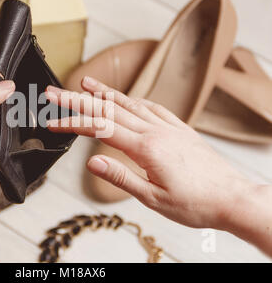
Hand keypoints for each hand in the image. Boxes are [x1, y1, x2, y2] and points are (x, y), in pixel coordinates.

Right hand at [45, 76, 271, 240]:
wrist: (232, 198)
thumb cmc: (196, 203)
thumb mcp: (153, 198)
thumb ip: (120, 177)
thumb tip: (91, 163)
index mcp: (146, 148)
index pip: (100, 129)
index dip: (73, 123)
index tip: (53, 121)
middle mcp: (156, 131)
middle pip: (109, 109)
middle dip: (78, 99)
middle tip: (55, 92)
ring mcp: (168, 127)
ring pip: (130, 103)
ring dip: (104, 92)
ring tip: (85, 82)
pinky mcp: (179, 129)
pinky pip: (152, 107)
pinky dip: (134, 99)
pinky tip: (126, 98)